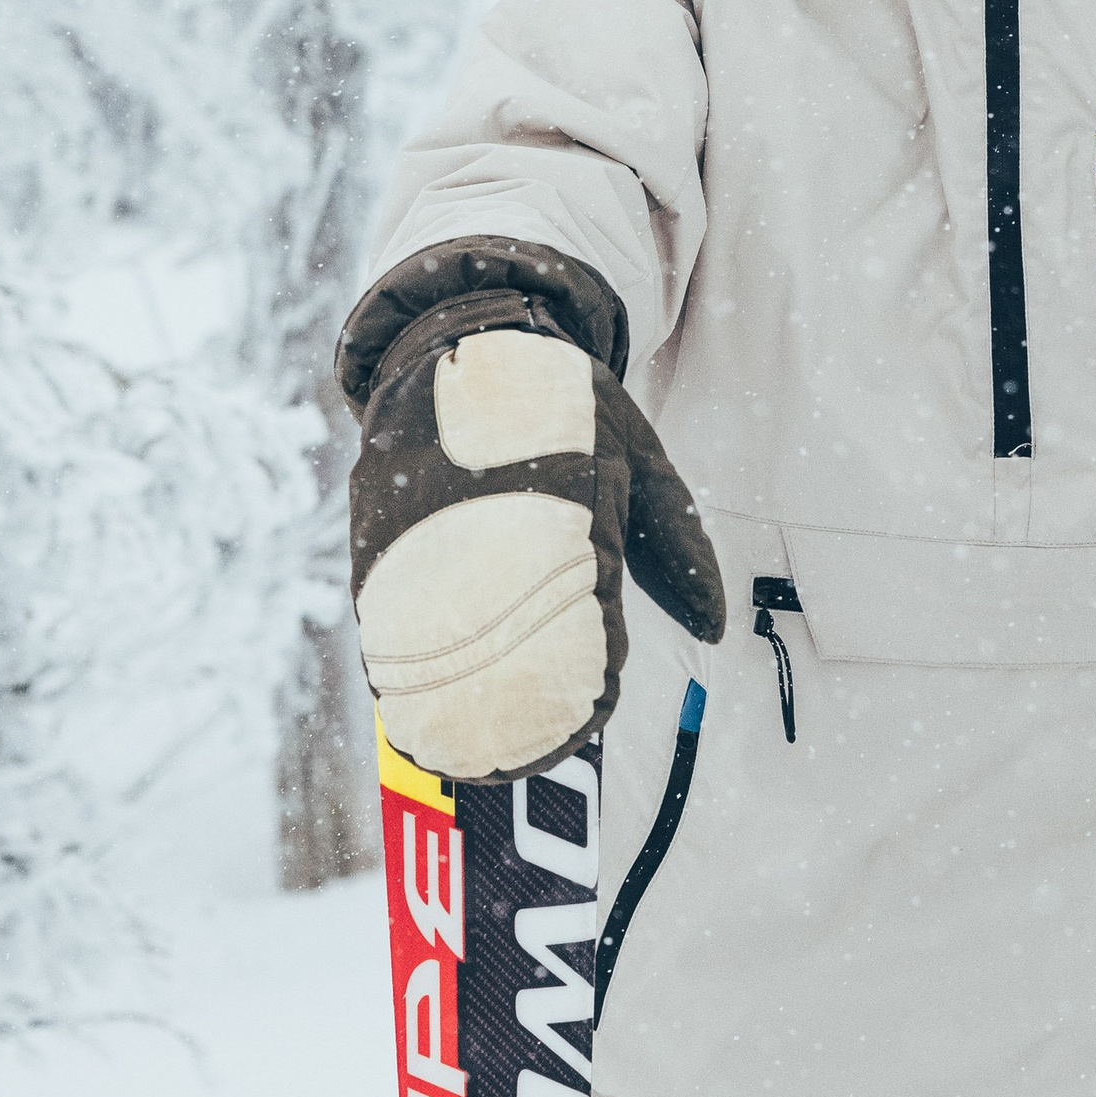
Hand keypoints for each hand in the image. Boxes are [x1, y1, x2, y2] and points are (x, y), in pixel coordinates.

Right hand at [338, 239, 723, 784]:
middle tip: (522, 761)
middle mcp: (501, 508)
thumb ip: (675, 543)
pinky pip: (382, 598)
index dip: (592, 672)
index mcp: (574, 493)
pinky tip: (398, 698)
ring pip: (437, 622)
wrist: (463, 335)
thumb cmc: (562, 409)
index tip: (595, 719)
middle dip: (516, 700)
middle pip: (509, 627)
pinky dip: (390, 652)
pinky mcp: (379, 519)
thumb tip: (716, 629)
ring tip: (454, 752)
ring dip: (444, 692)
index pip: (590, 603)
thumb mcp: (636, 457)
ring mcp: (433, 515)